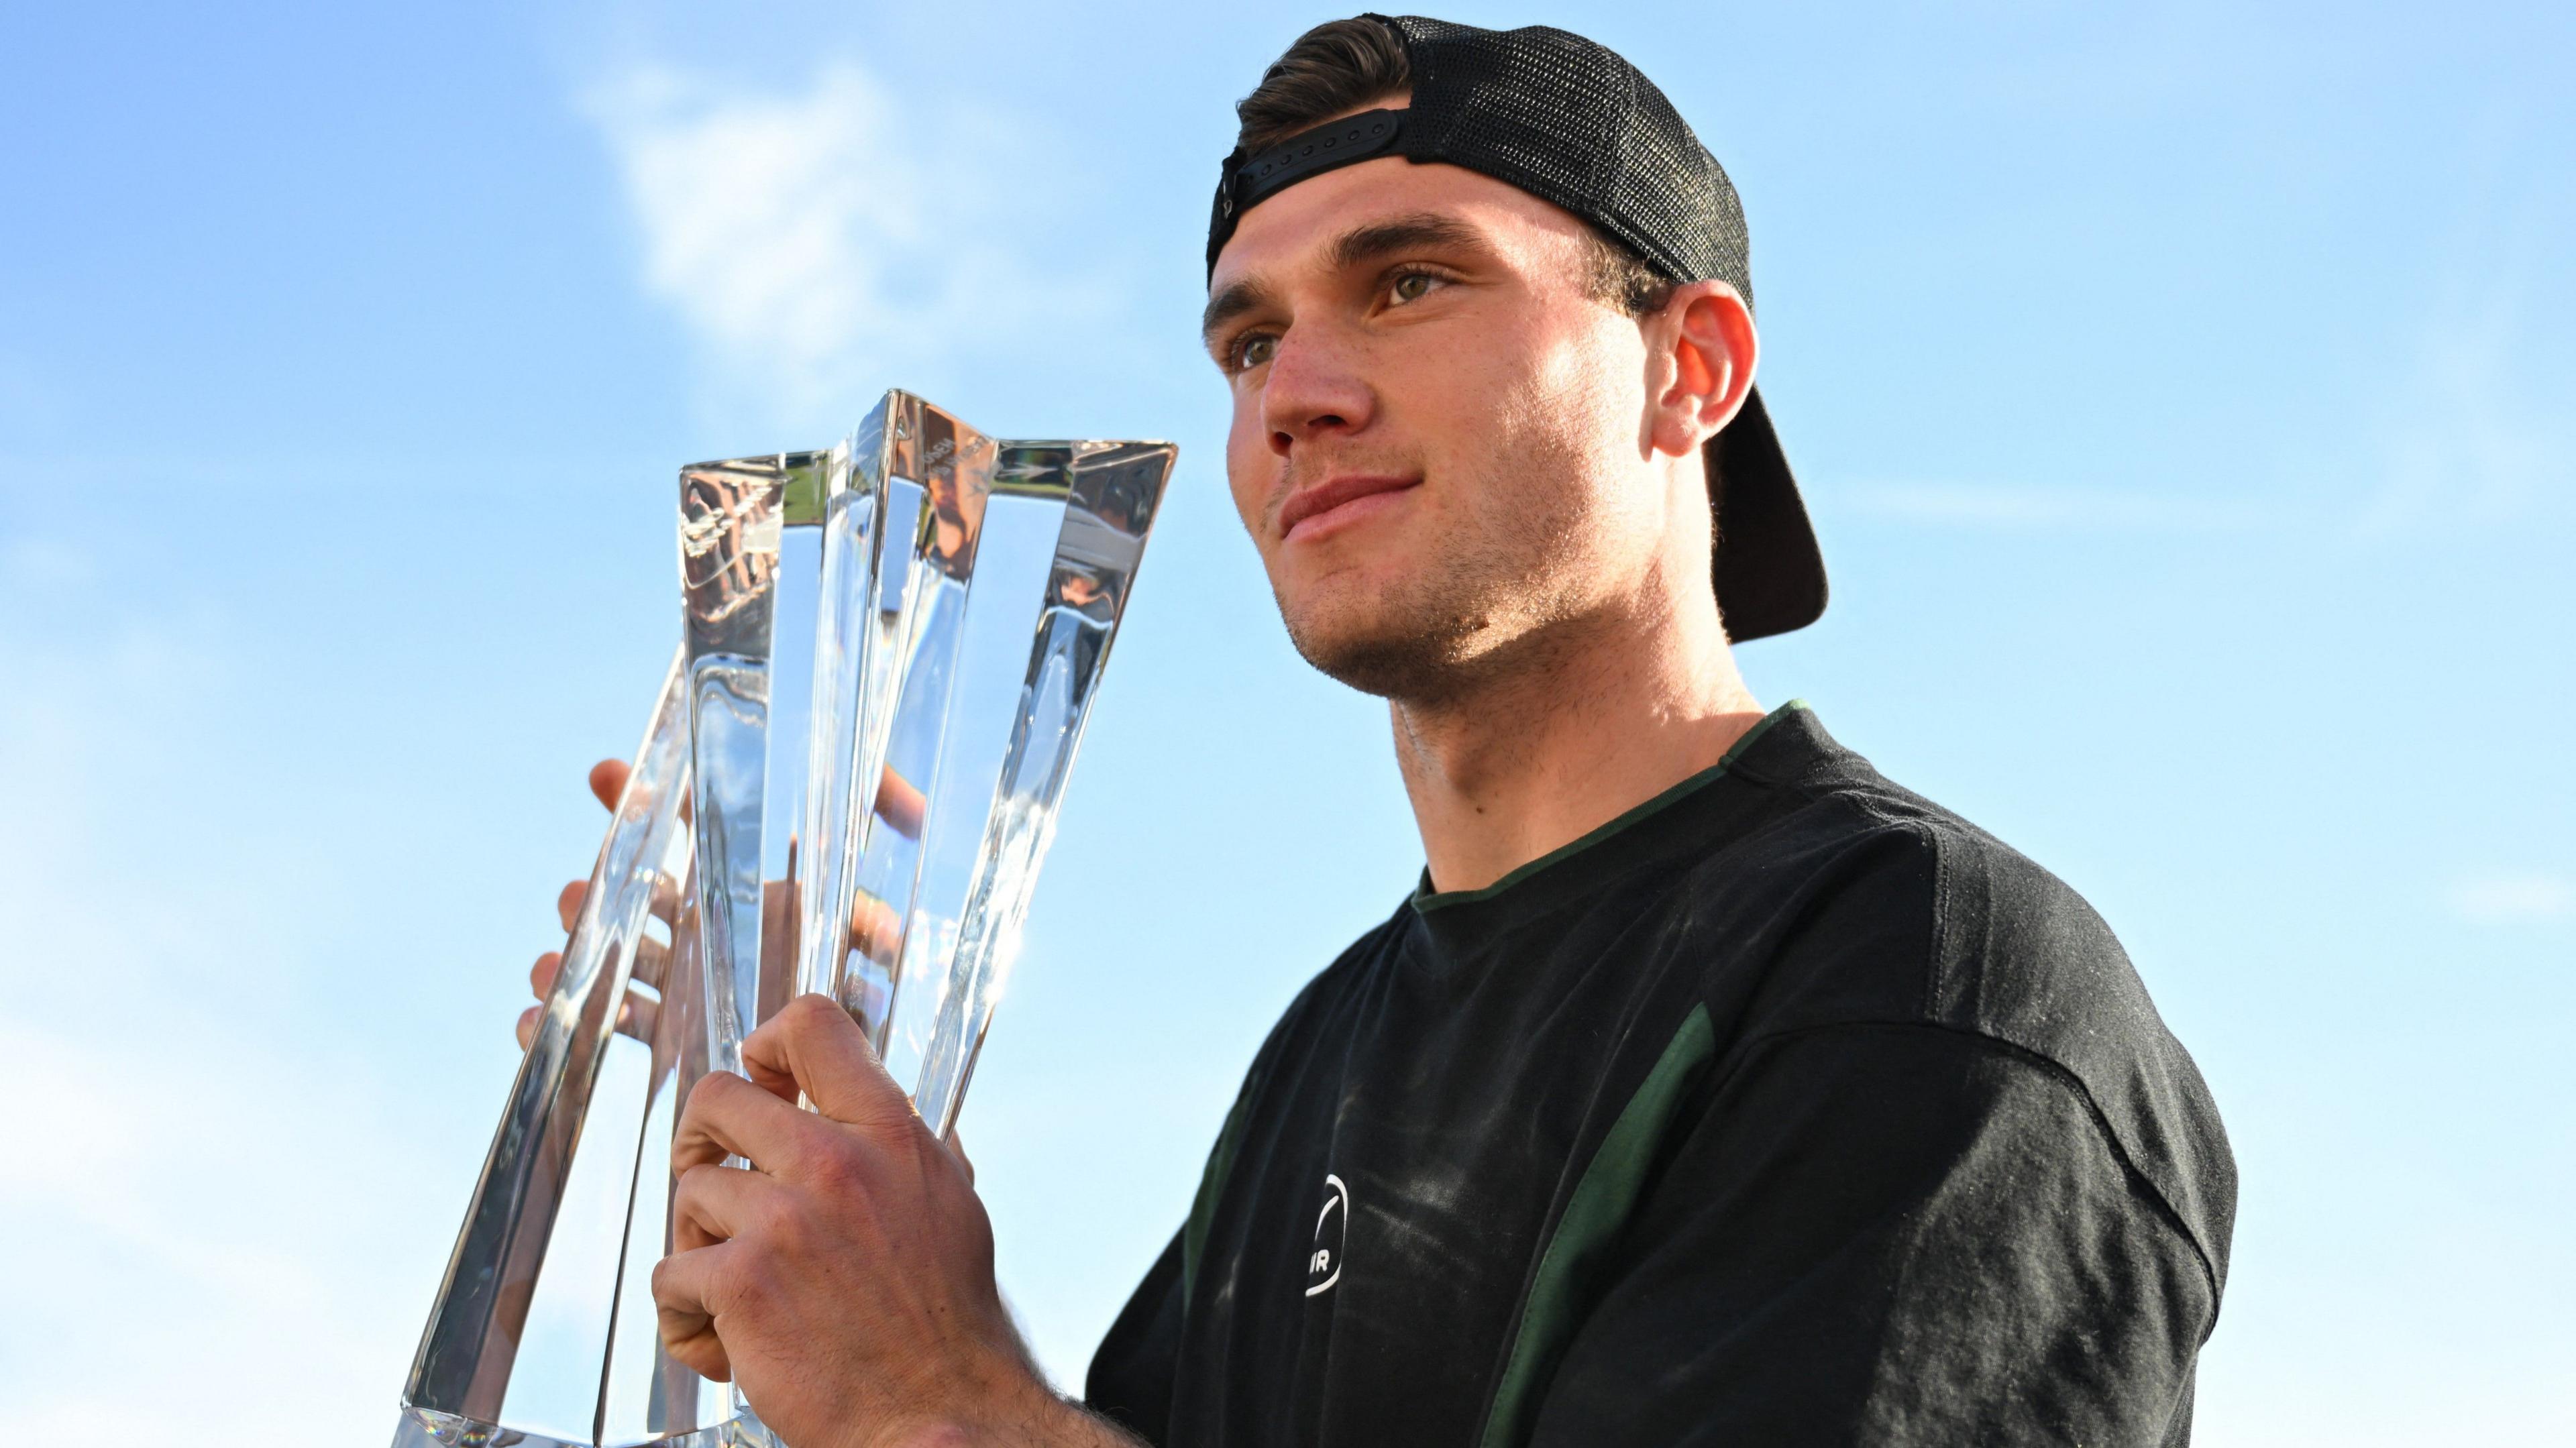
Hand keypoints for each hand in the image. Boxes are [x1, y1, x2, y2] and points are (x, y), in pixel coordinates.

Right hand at [516, 761, 922, 1049]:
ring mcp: (682, 986)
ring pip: (612, 957)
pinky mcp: (670, 1043)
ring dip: (572, 955)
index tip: (606, 774)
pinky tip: (533, 1020)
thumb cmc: (874, 980)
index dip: (642, 800)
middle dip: (598, 889)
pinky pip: (608, 1026)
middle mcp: (707, 933)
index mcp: (746, 891)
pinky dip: (560, 1023)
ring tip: (550, 964)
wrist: (860, 1086)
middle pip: (633, 896)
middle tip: (579, 896)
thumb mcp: (878, 908)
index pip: (686, 834)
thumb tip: (911, 806)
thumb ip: (892, 851)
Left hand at [654, 996, 1130, 1447]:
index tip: (761, 1085)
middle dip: (700, 1140)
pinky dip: (685, 1317)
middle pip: (718, 1096)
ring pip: (689, 1193)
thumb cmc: (947, 1321)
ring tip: (735, 1293)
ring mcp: (785, 1220)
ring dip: (698, 1244)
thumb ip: (903, 1148)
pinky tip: (724, 1344)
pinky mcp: (742, 1282)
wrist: (942, 1411)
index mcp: (890, 1134)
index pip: (812, 1025)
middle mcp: (837, 1162)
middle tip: (710, 1181)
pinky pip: (669, 1276)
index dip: (766, 1047)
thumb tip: (878, 1108)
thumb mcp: (949, 1202)